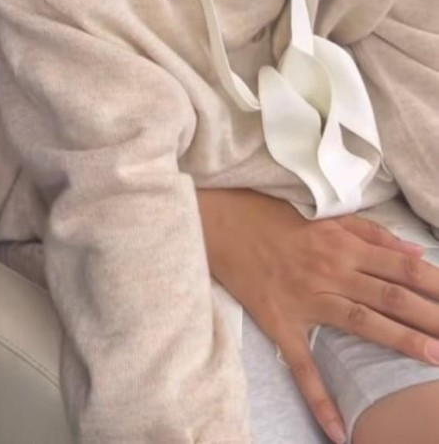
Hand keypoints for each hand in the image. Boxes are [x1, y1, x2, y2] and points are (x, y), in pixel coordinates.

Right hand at [199, 189, 438, 443]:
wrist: (219, 223)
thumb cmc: (272, 215)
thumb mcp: (325, 216)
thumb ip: (371, 233)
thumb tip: (414, 250)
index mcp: (343, 243)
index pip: (401, 265)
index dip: (434, 282)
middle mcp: (330, 269)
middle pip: (391, 295)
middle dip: (430, 316)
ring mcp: (306, 298)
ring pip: (362, 322)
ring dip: (400, 341)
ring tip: (434, 358)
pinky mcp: (281, 323)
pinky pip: (303, 366)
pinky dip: (320, 399)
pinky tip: (339, 431)